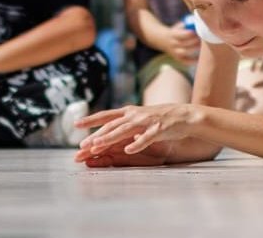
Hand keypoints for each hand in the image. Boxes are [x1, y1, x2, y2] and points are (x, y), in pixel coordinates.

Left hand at [75, 103, 197, 161]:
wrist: (187, 115)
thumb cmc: (162, 118)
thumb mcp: (141, 118)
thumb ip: (126, 124)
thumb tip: (110, 131)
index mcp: (131, 112)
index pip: (107, 115)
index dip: (91, 119)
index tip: (75, 124)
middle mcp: (136, 115)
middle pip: (112, 125)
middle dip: (96, 135)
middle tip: (81, 146)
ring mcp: (147, 121)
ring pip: (124, 130)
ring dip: (109, 138)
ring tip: (96, 146)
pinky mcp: (159, 129)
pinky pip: (146, 137)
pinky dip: (137, 143)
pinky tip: (128, 150)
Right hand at [159, 21, 202, 64]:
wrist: (164, 40)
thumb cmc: (177, 31)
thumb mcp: (180, 26)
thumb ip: (189, 25)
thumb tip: (200, 24)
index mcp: (173, 34)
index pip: (182, 35)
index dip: (191, 33)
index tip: (198, 30)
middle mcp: (173, 44)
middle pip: (184, 44)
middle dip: (195, 40)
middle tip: (204, 38)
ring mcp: (175, 52)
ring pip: (185, 52)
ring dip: (195, 48)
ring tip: (203, 45)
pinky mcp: (178, 59)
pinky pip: (186, 62)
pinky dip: (193, 61)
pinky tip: (201, 58)